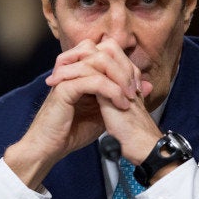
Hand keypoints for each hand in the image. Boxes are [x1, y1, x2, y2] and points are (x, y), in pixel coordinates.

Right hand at [4, 38, 151, 188]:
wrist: (51, 147)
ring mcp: (67, 76)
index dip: (125, 65)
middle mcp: (74, 69)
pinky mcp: (63, 88)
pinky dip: (111, 91)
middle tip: (134, 90)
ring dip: (120, 78)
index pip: (107, 52)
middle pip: (103, 50)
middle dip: (124, 68)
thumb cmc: (73, 131)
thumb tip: (146, 86)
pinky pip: (92, 80)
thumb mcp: (105, 111)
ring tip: (128, 97)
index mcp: (81, 71)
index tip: (137, 87)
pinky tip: (120, 104)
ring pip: (99, 61)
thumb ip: (122, 95)